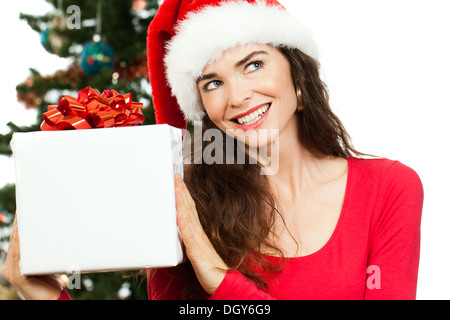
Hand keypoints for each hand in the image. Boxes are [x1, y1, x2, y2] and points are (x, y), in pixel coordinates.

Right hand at [2, 216, 63, 299]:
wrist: (52, 300)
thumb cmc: (52, 284)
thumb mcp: (47, 264)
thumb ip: (46, 253)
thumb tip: (56, 236)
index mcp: (17, 262)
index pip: (18, 240)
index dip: (20, 225)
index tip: (25, 210)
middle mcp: (10, 266)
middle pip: (15, 240)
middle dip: (20, 223)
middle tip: (25, 208)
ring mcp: (11, 271)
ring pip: (16, 245)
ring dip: (19, 229)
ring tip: (23, 215)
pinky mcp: (16, 276)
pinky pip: (17, 255)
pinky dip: (20, 242)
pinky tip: (22, 231)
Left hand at [174, 173, 227, 294]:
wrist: (221, 280)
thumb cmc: (210, 266)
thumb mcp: (197, 247)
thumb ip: (191, 236)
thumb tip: (182, 225)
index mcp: (198, 230)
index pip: (190, 207)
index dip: (184, 193)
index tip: (179, 180)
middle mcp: (198, 232)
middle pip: (189, 207)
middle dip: (182, 190)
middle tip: (176, 176)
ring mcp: (197, 240)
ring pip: (188, 216)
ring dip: (181, 201)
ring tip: (176, 187)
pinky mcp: (196, 251)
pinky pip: (189, 235)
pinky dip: (184, 223)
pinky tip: (180, 213)